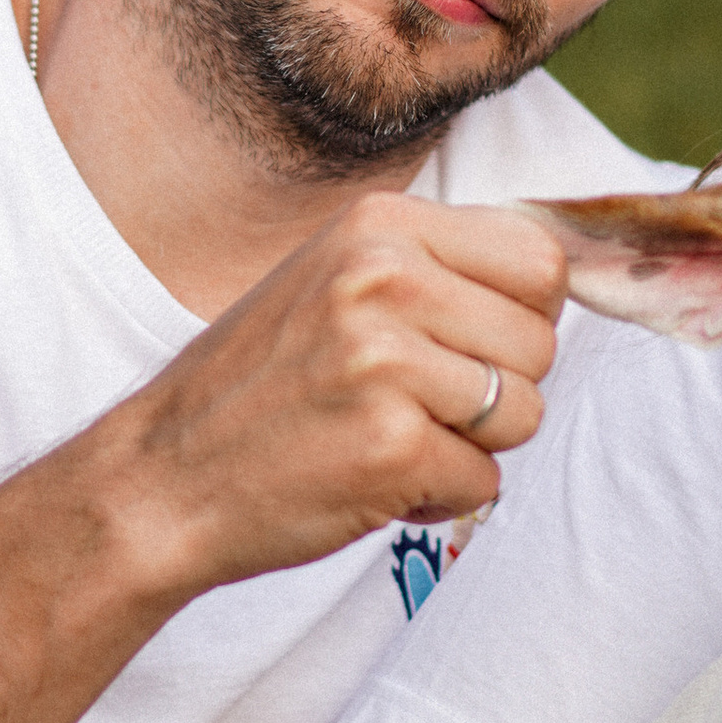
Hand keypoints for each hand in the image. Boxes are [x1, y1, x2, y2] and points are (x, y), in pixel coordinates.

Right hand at [99, 196, 569, 605]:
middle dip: (500, 388)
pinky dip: (440, 497)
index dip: (524, 317)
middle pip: (541, 341)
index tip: (471, 345)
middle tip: (418, 404)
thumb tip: (560, 276)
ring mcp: (388, 363)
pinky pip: (485, 480)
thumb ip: (436, 268)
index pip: (539, 259)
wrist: (160, 479)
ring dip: (472, 446)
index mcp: (380, 225)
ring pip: (525, 414)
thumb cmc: (259, 386)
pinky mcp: (392, 446)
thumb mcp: (336, 280)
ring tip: (393, 436)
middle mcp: (386, 280)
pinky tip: (374, 479)